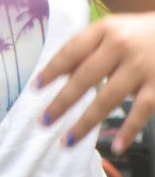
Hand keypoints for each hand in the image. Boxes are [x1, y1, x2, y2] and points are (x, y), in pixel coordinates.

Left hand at [35, 13, 154, 153]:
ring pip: (109, 98)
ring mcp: (142, 68)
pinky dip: (129, 130)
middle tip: (43, 121)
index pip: (71, 52)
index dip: (51, 71)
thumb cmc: (137, 33)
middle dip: (62, 101)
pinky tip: (115, 146)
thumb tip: (56, 74)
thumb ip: (87, 49)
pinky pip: (142, 111)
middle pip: (85, 77)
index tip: (34, 89)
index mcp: (104, 30)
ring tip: (67, 140)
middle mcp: (121, 47)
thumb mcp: (110, 31)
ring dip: (86, 122)